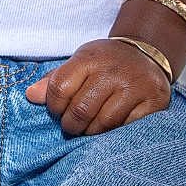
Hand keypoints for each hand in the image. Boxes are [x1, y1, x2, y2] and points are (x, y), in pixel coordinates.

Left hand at [24, 38, 171, 136]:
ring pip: (104, 123)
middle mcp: (113, 71)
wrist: (147, 53)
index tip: (57, 111)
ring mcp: (135, 86)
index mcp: (89, 58)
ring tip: (90, 128)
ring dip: (92, 132)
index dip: (53, 106)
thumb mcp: (79, 62)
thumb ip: (55, 80)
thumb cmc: (106, 63)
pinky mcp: (154, 101)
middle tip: (73, 126)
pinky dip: (116, 133)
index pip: (59, 88)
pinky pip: (127, 128)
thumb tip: (31, 96)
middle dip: (71, 125)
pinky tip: (112, 126)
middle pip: (80, 110)